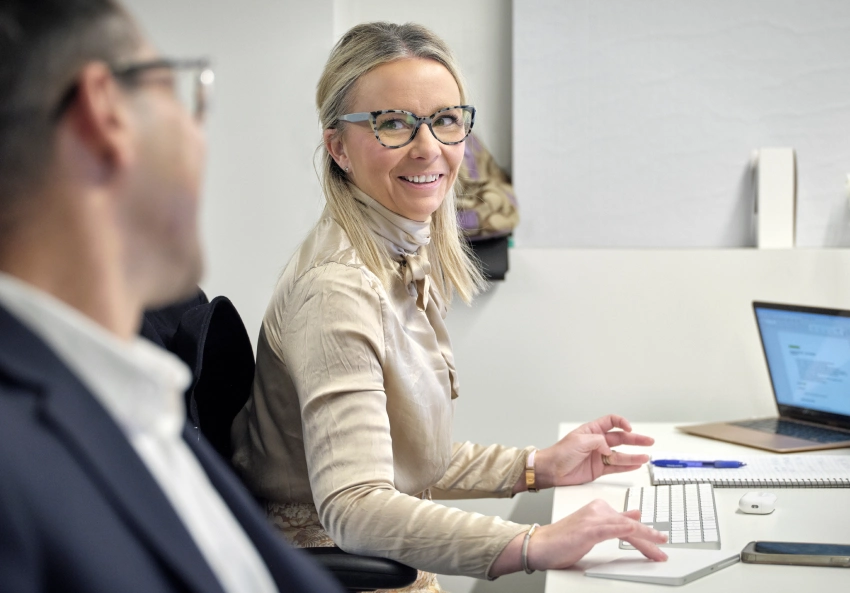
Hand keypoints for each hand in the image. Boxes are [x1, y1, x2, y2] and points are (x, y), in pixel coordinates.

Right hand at [489, 500, 667, 576]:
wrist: (540, 545)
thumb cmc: (562, 540)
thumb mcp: (592, 530)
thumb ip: (613, 521)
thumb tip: (634, 515)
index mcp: (598, 508)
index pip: (627, 520)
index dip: (645, 532)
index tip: (658, 541)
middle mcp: (598, 509)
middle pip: (630, 523)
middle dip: (649, 538)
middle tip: (662, 550)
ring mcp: (594, 517)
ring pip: (628, 526)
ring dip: (647, 538)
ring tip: (660, 548)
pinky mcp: (591, 528)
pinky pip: (618, 528)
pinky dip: (634, 532)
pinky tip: (645, 537)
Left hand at [535, 415, 653, 487]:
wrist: (551, 470)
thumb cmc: (560, 453)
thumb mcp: (579, 441)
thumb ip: (598, 442)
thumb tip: (610, 449)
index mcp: (592, 431)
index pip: (611, 422)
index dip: (622, 423)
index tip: (629, 428)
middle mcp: (597, 442)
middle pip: (620, 439)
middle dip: (635, 440)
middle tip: (648, 441)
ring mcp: (599, 456)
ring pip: (620, 455)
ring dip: (633, 456)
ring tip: (645, 457)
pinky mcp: (598, 469)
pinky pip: (616, 467)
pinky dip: (626, 466)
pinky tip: (636, 465)